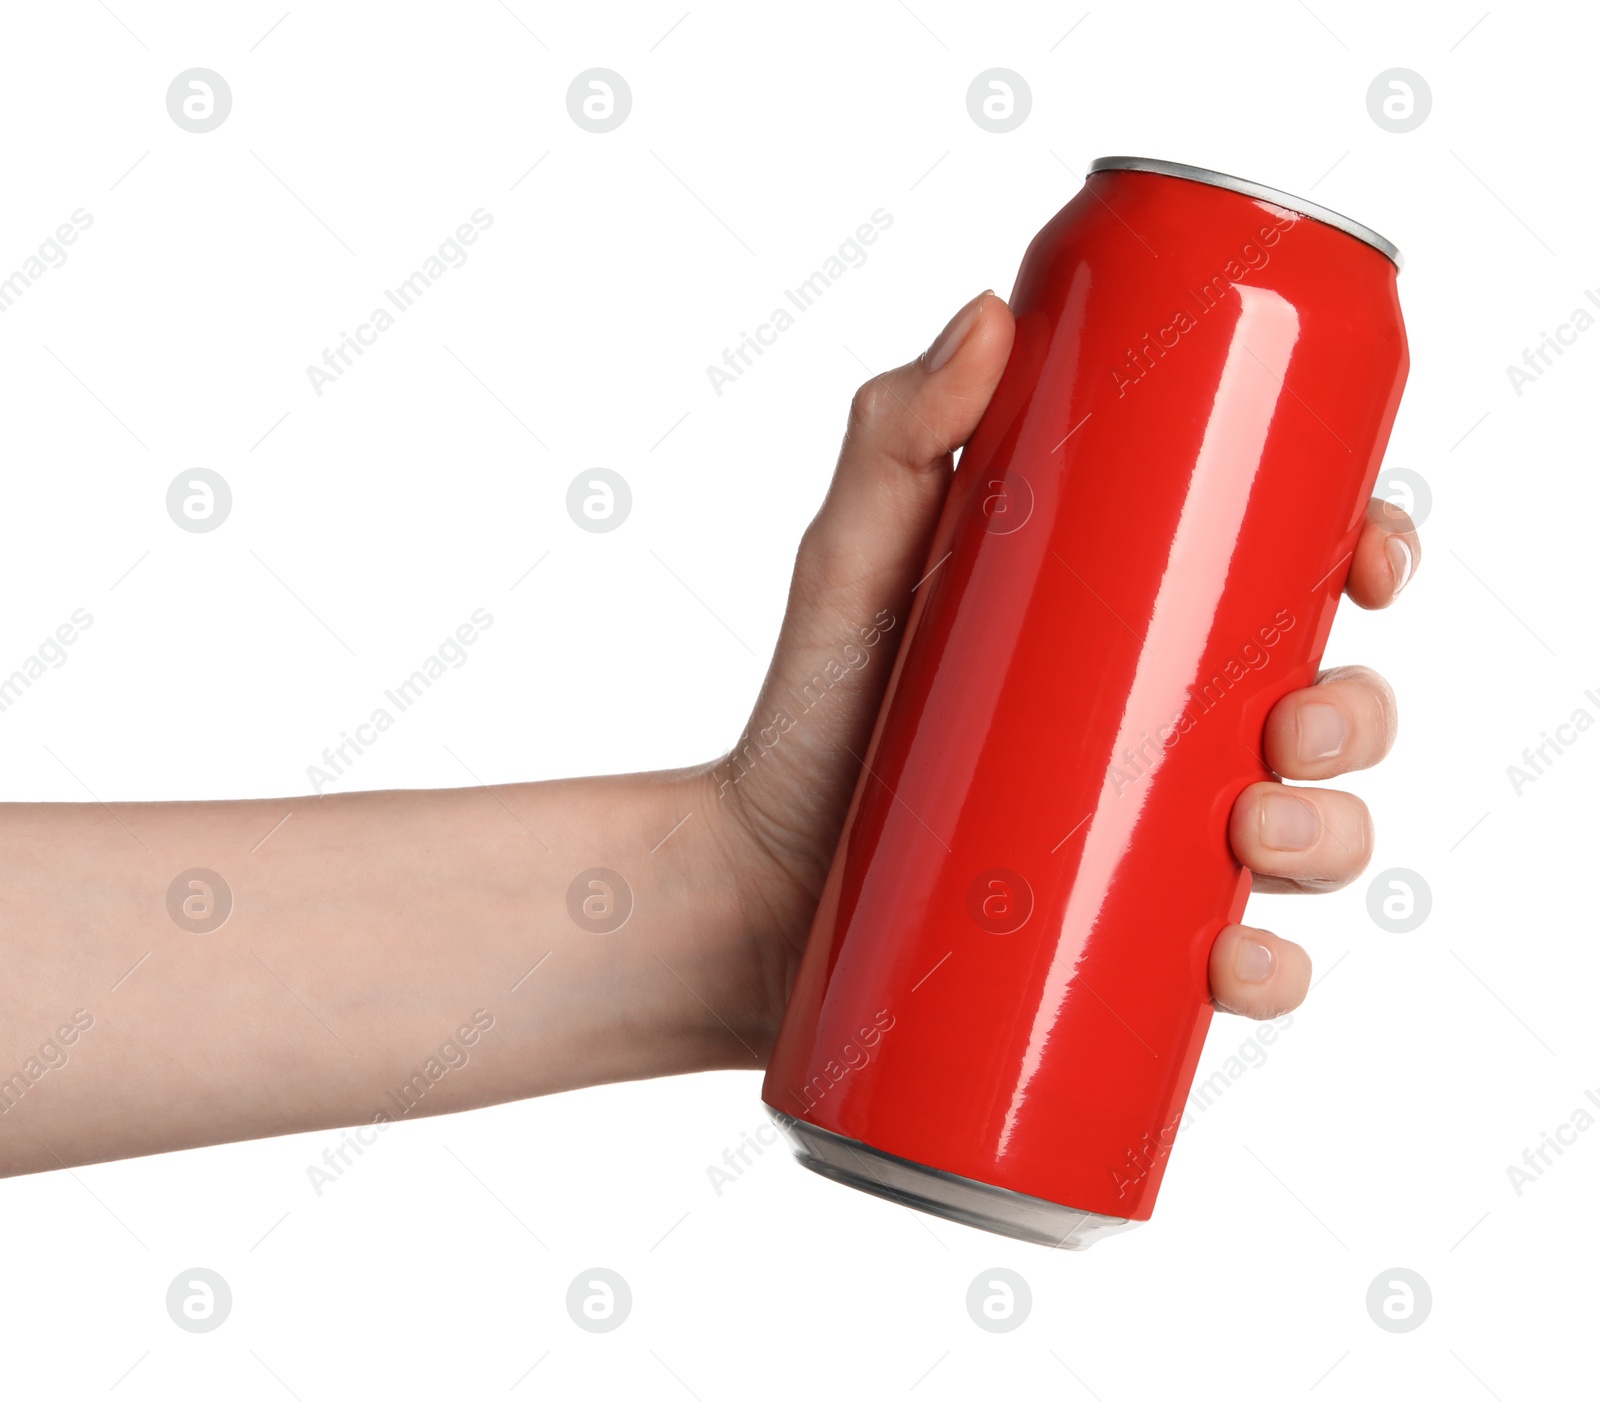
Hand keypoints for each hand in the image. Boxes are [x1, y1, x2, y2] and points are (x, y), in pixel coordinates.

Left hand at [698, 291, 1421, 1047]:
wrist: (748, 883)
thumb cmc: (816, 713)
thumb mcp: (853, 563)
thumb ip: (899, 435)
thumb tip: (990, 312)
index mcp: (1141, 626)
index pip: (1292, 579)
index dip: (1369, 560)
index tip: (1370, 560)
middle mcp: (1168, 732)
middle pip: (1333, 709)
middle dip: (1358, 713)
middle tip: (1291, 724)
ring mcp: (1155, 843)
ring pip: (1314, 837)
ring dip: (1333, 836)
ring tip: (1255, 833)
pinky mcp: (1127, 946)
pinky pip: (1244, 968)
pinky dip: (1270, 975)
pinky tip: (1237, 968)